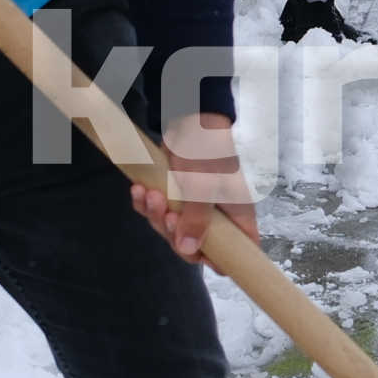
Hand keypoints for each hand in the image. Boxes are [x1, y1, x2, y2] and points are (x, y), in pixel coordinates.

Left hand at [132, 111, 259, 261]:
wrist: (189, 117)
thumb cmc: (206, 150)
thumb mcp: (203, 185)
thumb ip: (198, 219)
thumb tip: (187, 249)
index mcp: (235, 216)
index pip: (238, 252)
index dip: (220, 260)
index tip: (198, 253)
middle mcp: (216, 216)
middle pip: (194, 245)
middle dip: (173, 232)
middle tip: (167, 213)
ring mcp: (193, 207)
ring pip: (171, 229)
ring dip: (155, 215)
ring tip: (149, 194)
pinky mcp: (173, 196)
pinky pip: (156, 212)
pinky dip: (145, 204)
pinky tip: (139, 191)